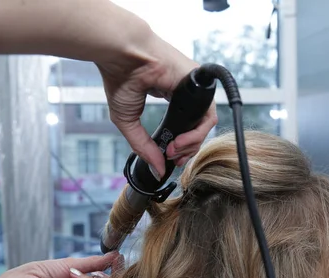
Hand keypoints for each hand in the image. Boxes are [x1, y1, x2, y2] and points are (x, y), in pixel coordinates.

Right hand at [96, 33, 217, 178]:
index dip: (181, 147)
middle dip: (186, 150)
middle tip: (172, 157)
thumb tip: (157, 170)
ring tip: (174, 150)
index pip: (184, 128)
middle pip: (196, 130)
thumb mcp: (128, 122)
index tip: (171, 157)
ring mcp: (193, 89)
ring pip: (204, 126)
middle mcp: (184, 94)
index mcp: (170, 97)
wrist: (123, 56)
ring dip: (191, 145)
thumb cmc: (120, 78)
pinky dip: (196, 134)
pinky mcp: (200, 85)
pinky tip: (181, 141)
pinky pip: (208, 116)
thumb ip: (144, 148)